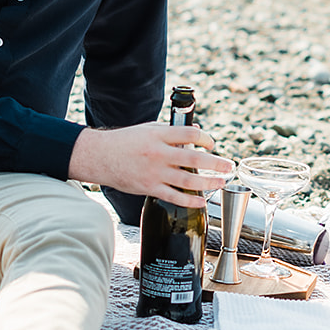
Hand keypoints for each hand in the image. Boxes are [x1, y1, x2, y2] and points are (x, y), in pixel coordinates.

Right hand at [68, 124, 232, 207]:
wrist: (100, 156)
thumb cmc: (125, 141)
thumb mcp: (149, 129)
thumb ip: (172, 132)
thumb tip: (196, 133)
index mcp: (159, 135)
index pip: (191, 135)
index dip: (206, 139)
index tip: (211, 144)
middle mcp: (158, 153)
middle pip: (195, 159)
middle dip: (216, 164)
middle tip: (229, 165)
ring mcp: (154, 172)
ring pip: (188, 180)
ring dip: (209, 183)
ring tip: (221, 182)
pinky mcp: (149, 187)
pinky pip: (175, 197)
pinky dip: (191, 201)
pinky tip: (202, 201)